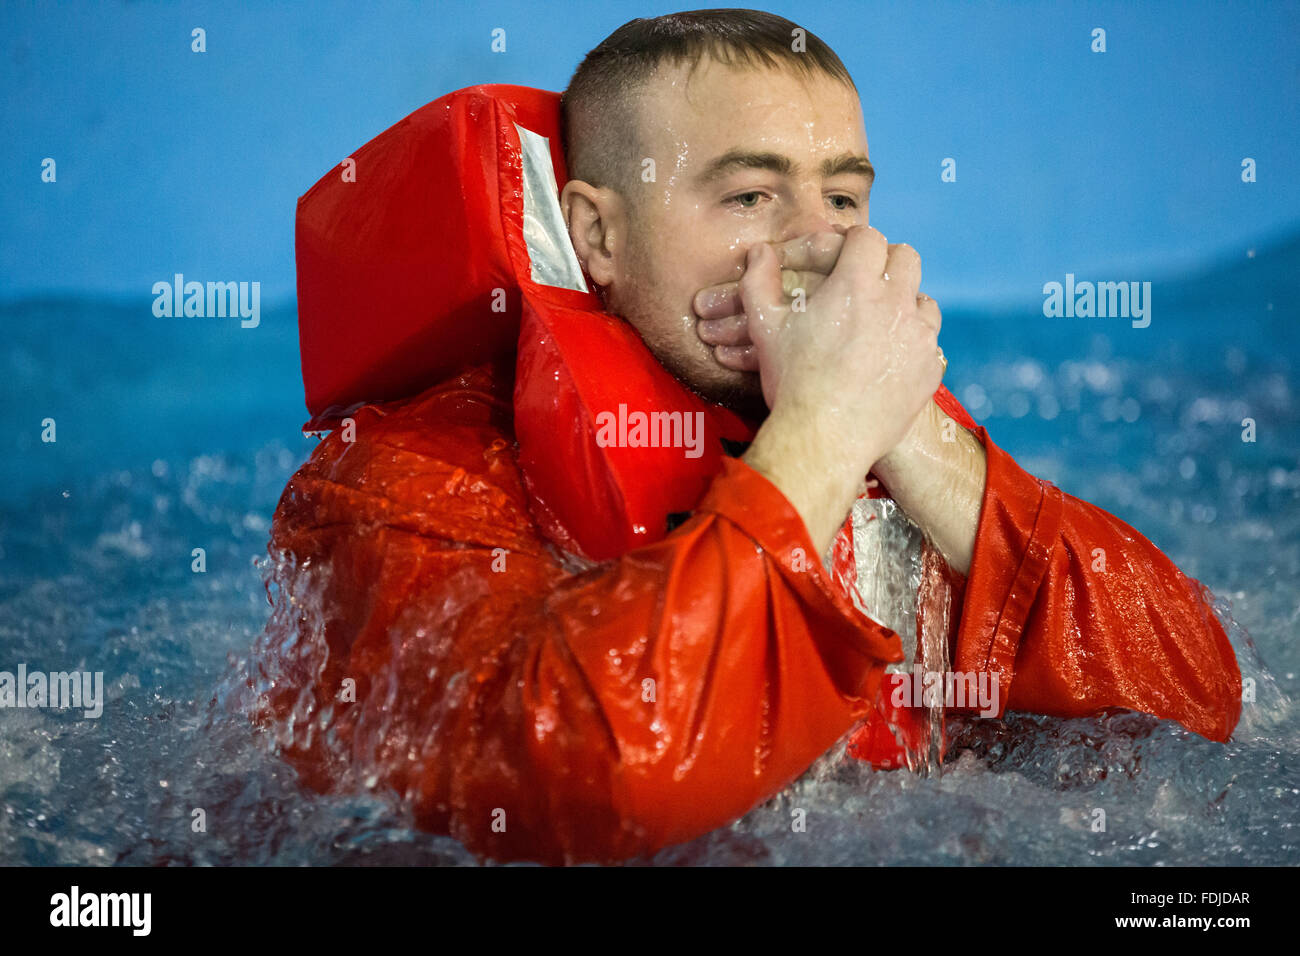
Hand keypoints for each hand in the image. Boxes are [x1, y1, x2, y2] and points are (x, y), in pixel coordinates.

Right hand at [734, 226, 944, 469]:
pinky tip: (891, 356)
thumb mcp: (766, 328)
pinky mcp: (929, 369)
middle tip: (867, 282)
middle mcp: (895, 303)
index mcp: (856, 284)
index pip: (867, 238)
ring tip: (882, 320)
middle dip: (886, 264)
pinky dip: (913, 343)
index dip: (854, 244)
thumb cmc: (792, 381)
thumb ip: (759, 282)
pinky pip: (930, 342)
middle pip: (906, 258)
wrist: (824, 439)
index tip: (845, 257)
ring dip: (905, 302)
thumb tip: (760, 253)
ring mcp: (919, 337)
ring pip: (924, 299)